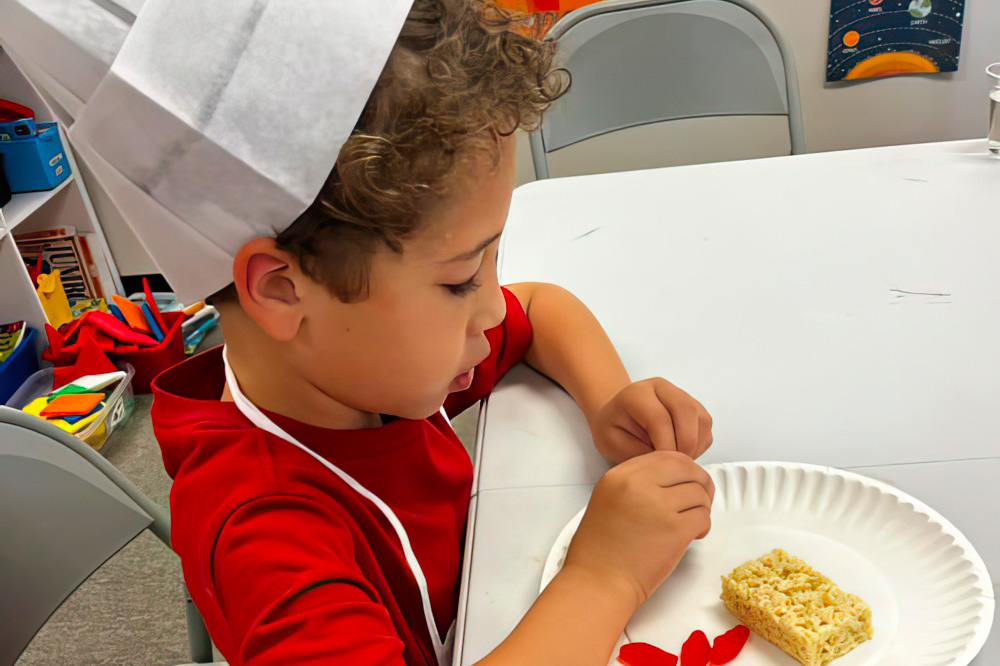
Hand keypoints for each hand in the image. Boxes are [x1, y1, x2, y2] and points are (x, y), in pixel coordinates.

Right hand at [561, 451, 713, 606]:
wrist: (598, 582)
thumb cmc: (600, 549)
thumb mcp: (607, 499)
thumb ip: (635, 483)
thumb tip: (672, 479)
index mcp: (619, 475)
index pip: (664, 455)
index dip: (683, 467)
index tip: (687, 480)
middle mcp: (638, 484)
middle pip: (687, 468)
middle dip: (701, 482)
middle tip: (701, 498)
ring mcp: (657, 506)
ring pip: (699, 493)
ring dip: (702, 507)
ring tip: (692, 522)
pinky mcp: (674, 530)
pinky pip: (703, 516)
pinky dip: (704, 525)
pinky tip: (694, 535)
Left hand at [589, 378, 712, 463]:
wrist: (617, 416)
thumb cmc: (613, 429)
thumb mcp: (611, 443)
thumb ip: (637, 451)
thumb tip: (666, 460)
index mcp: (637, 394)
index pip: (659, 418)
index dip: (665, 446)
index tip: (663, 465)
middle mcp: (661, 388)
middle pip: (686, 410)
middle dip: (685, 443)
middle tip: (677, 464)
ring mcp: (680, 394)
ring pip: (701, 418)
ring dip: (694, 445)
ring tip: (678, 460)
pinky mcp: (693, 406)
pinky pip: (705, 426)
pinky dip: (699, 444)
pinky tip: (682, 452)